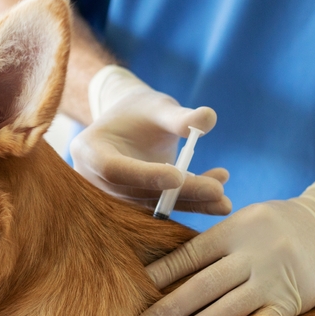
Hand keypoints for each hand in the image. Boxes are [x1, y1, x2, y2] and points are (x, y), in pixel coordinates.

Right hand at [71, 66, 230, 213]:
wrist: (129, 124)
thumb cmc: (140, 111)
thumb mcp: (157, 107)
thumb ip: (179, 116)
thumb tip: (208, 118)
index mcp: (90, 151)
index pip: (115, 169)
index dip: (146, 175)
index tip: (180, 176)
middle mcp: (95, 181)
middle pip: (138, 193)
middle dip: (179, 195)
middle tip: (216, 191)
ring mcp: (113, 198)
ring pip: (153, 206)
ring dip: (190, 203)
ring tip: (224, 199)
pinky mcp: (133, 207)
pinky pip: (163, 209)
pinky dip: (191, 204)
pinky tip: (219, 200)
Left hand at [138, 157, 314, 315]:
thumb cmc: (276, 226)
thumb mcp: (244, 220)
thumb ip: (213, 244)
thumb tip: (166, 273)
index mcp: (234, 230)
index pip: (190, 255)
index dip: (161, 275)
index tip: (135, 291)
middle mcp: (251, 254)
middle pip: (202, 286)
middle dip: (169, 309)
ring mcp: (272, 279)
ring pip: (226, 310)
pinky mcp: (292, 301)